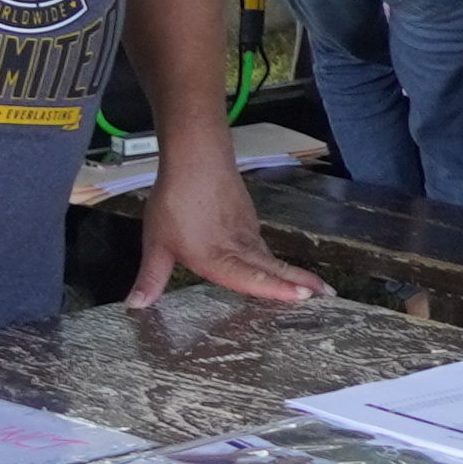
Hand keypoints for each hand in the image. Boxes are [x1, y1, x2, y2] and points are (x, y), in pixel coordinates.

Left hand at [129, 161, 322, 311]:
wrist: (195, 157)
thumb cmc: (175, 200)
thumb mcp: (157, 243)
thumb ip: (151, 277)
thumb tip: (134, 307)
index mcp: (217, 257)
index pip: (251, 277)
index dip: (276, 289)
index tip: (304, 297)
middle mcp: (239, 246)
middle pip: (274, 268)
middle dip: (302, 283)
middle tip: (328, 294)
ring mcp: (247, 231)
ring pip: (272, 257)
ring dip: (294, 273)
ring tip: (313, 287)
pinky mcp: (248, 219)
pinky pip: (264, 245)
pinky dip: (276, 260)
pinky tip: (275, 264)